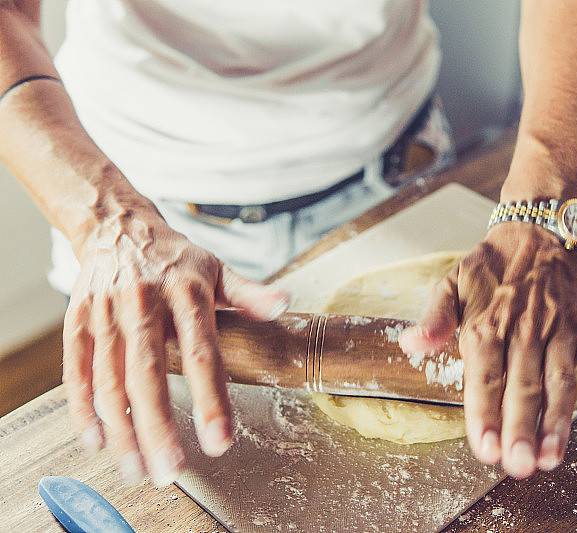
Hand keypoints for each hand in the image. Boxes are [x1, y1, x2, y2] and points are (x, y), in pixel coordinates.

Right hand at [62, 206, 289, 485]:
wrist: (119, 226)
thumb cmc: (176, 258)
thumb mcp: (217, 269)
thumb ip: (249, 294)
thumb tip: (284, 305)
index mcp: (186, 291)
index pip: (201, 353)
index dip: (210, 399)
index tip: (219, 440)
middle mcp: (143, 301)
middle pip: (149, 373)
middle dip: (158, 426)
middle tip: (171, 469)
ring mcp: (106, 310)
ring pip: (110, 377)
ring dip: (122, 427)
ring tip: (138, 465)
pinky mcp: (78, 318)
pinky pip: (76, 367)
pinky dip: (82, 407)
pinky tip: (98, 439)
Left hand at [400, 222, 576, 477]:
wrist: (539, 230)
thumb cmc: (492, 265)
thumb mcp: (451, 283)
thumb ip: (433, 318)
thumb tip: (410, 344)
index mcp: (488, 325)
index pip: (484, 377)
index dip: (484, 415)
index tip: (484, 449)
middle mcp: (525, 330)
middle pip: (523, 387)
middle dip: (521, 429)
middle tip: (519, 466)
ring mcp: (561, 331)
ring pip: (562, 382)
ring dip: (559, 422)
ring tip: (553, 457)